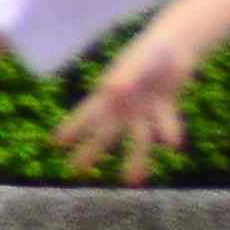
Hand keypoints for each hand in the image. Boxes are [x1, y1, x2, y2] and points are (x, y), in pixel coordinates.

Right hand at [55, 22, 208, 184]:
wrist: (176, 47)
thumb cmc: (149, 51)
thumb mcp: (136, 62)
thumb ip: (125, 77)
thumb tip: (111, 91)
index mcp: (110, 94)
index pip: (86, 114)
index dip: (71, 129)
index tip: (54, 144)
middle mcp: (124, 106)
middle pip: (105, 134)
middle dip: (90, 152)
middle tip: (76, 172)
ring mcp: (144, 111)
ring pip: (138, 139)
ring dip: (135, 159)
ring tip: (132, 182)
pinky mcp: (164, 110)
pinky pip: (165, 126)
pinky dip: (169, 132)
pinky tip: (173, 144)